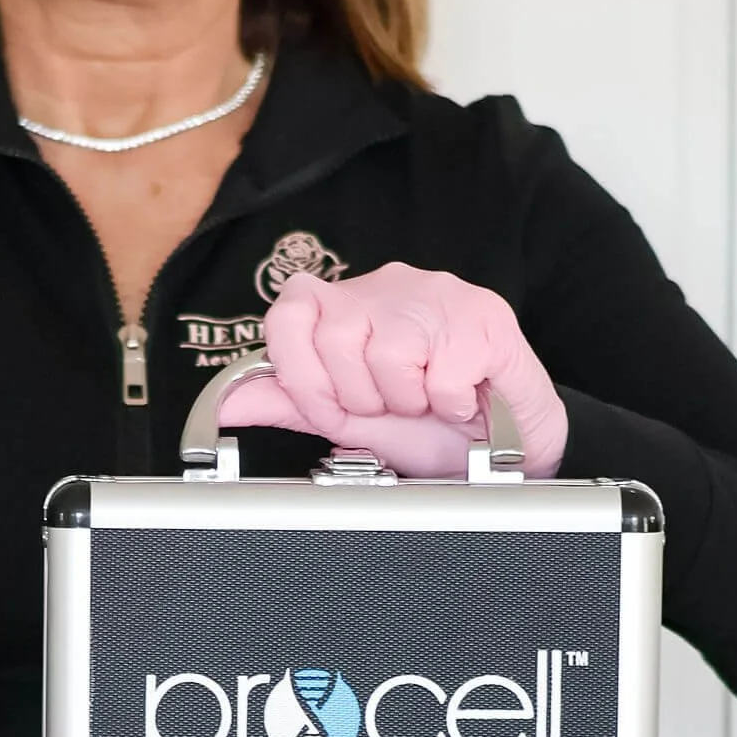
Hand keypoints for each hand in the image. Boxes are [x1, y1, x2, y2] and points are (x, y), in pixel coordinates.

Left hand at [216, 263, 568, 477]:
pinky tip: (463, 399)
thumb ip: (289, 402)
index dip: (301, 371)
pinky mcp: (485, 316)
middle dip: (360, 395)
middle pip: (335, 337)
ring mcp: (438, 296)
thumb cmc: (429, 428)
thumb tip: (230, 401)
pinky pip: (442, 371)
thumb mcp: (348, 419)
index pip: (290, 310)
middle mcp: (388, 289)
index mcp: (348, 308)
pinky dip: (451, 402)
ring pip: (389, 353)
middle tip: (392, 404)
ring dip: (409, 399)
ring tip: (429, 400)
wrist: (506, 447)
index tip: (329, 405)